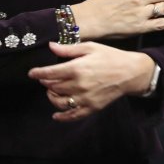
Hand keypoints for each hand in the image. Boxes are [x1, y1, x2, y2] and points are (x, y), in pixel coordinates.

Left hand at [28, 42, 155, 121]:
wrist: (131, 72)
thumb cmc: (111, 57)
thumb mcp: (91, 47)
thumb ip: (69, 49)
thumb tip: (51, 46)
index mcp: (77, 68)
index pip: (50, 73)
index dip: (38, 73)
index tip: (32, 73)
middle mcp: (79, 84)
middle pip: (53, 87)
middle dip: (46, 83)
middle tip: (47, 79)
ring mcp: (85, 98)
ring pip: (59, 101)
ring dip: (51, 97)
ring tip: (51, 92)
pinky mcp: (92, 107)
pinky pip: (73, 115)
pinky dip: (62, 117)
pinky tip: (56, 115)